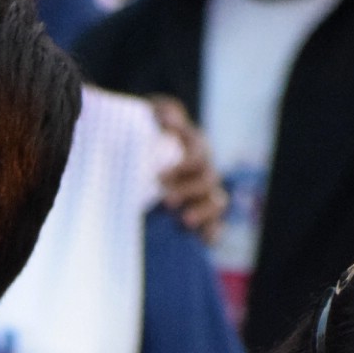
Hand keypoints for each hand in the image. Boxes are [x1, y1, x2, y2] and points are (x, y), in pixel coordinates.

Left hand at [150, 98, 226, 242]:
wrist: (136, 158)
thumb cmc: (144, 135)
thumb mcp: (148, 116)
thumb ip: (162, 113)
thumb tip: (169, 118)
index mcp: (194, 148)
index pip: (198, 155)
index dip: (184, 166)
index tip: (159, 176)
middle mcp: (203, 171)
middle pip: (208, 181)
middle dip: (189, 191)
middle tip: (167, 201)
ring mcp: (204, 195)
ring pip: (217, 202)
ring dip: (203, 212)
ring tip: (184, 221)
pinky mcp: (201, 219)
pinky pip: (215, 227)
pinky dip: (212, 233)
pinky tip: (203, 240)